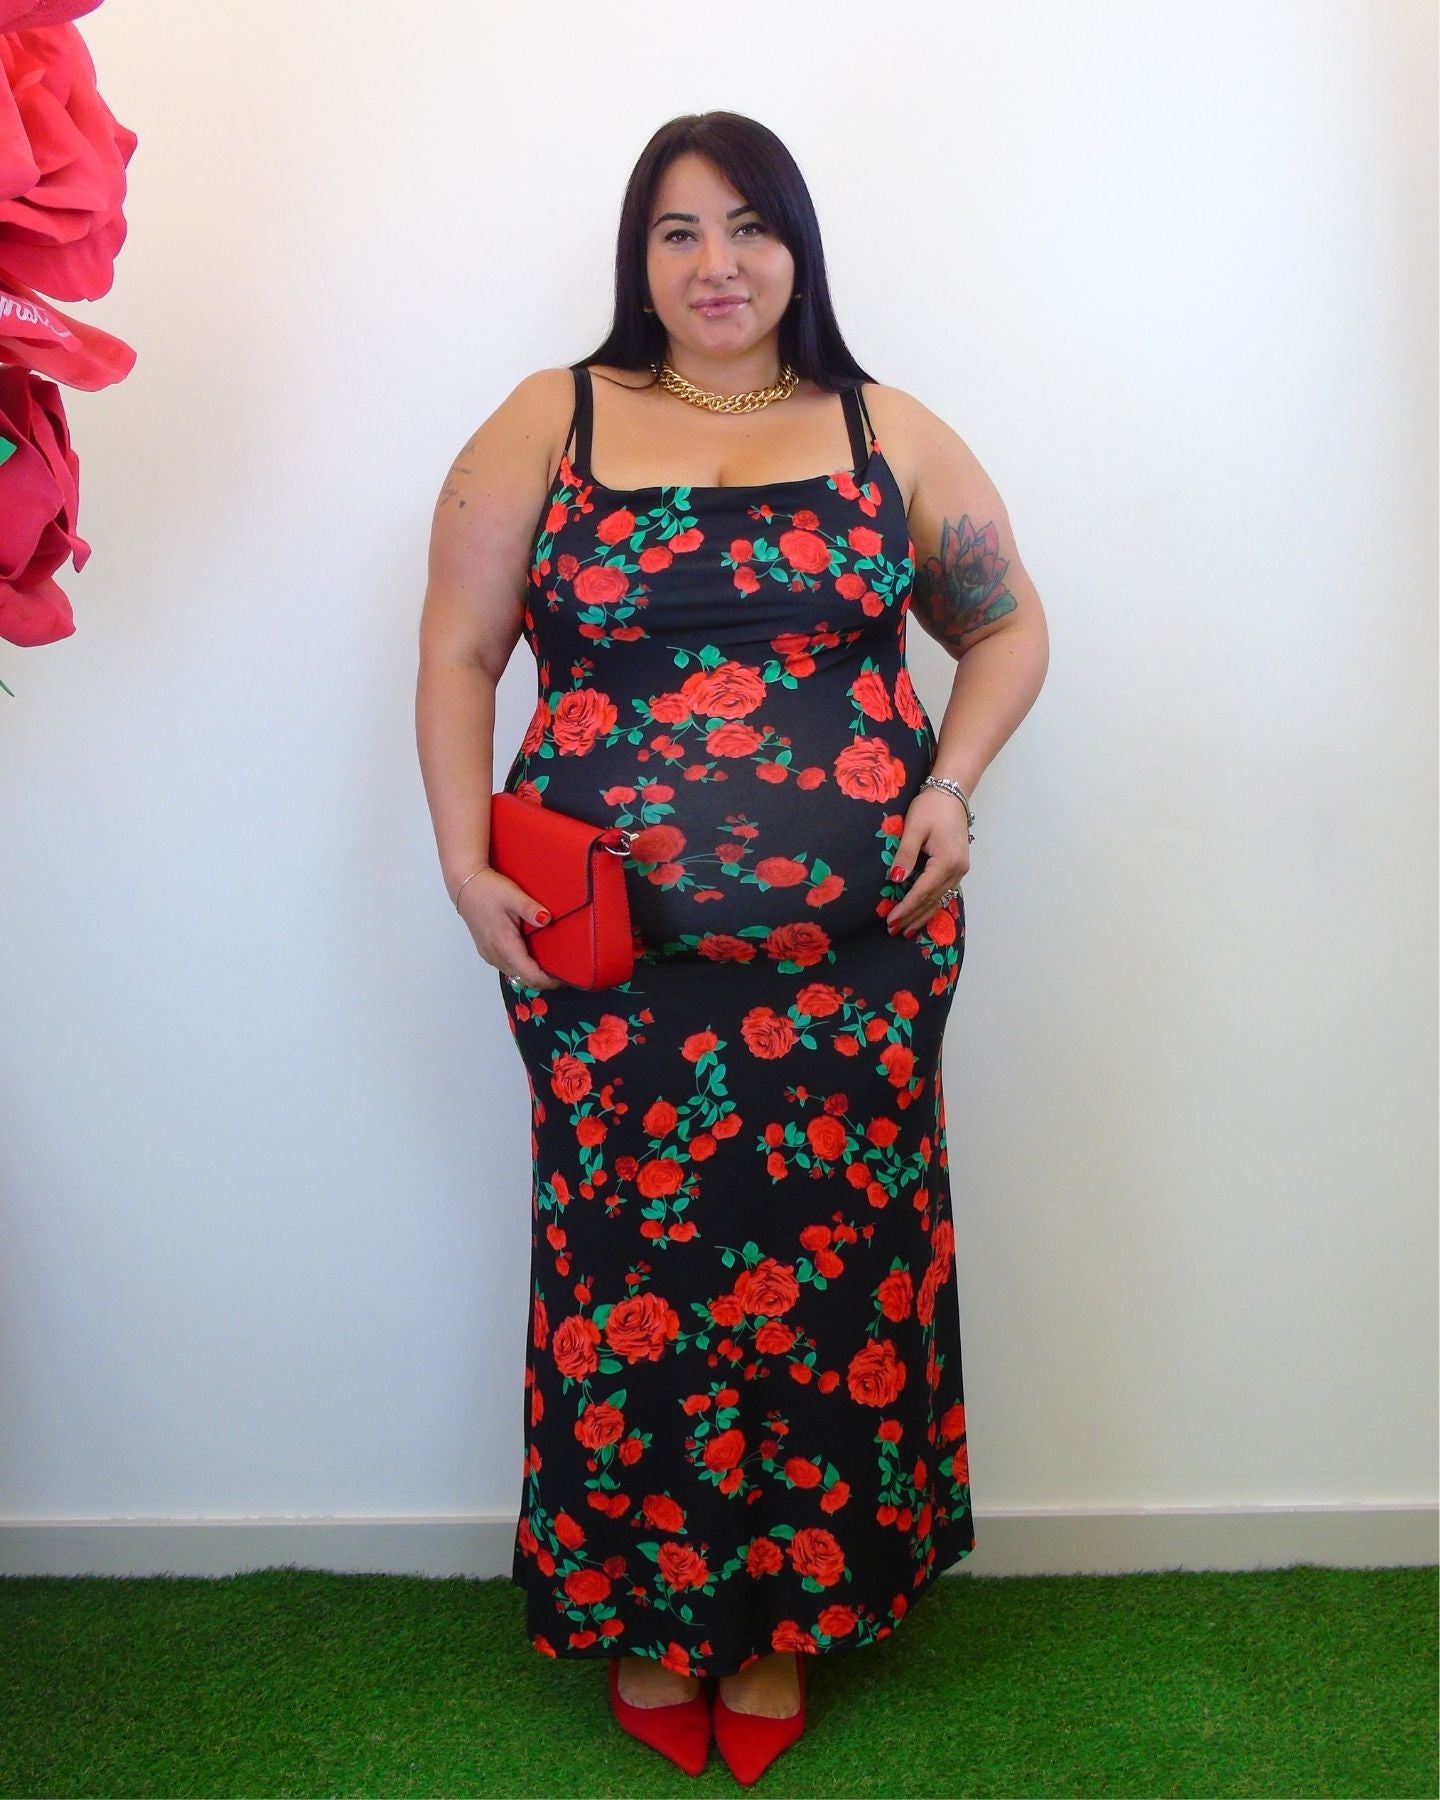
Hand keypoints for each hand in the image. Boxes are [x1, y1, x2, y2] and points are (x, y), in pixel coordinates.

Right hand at [457, 868, 567, 989]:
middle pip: (524, 979)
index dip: (549, 981)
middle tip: (562, 970)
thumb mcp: (512, 894)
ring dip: (532, 974)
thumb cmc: (488, 890)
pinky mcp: (487, 952)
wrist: (465, 886)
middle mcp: (496, 955)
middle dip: (544, 979)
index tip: (565, 977)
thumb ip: (530, 908)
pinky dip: (521, 967)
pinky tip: (531, 955)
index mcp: (505, 945)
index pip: (530, 976)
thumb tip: (547, 919)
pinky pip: (507, 967)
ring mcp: (490, 955)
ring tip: (550, 964)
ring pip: (515, 975)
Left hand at [884, 787, 970, 936]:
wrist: (951, 792)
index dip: (906, 908)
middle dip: (913, 917)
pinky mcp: (958, 868)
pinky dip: (931, 904)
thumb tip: (895, 879)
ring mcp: (960, 870)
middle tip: (894, 931)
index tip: (891, 920)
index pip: (923, 892)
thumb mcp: (914, 829)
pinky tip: (922, 914)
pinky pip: (944, 892)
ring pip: (940, 899)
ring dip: (922, 915)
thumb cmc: (931, 807)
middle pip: (932, 900)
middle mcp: (957, 870)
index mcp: (947, 861)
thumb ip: (905, 855)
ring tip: (906, 930)